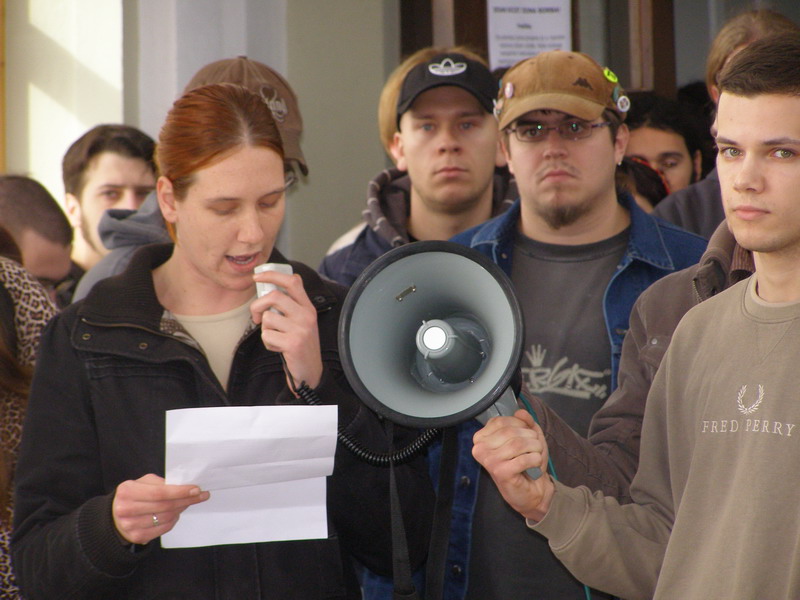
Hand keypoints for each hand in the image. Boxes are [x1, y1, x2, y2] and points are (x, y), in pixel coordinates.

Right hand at [112, 474, 209, 544]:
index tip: (196, 489)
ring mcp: (131, 525)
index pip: (159, 492)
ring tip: (187, 502)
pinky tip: (176, 513)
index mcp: (127, 491)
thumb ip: (160, 483)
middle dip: (186, 500)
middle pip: (165, 506)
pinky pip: (164, 528)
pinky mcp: (138, 536)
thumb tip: (184, 486)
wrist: (115, 516)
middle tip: (200, 495)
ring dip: (181, 509)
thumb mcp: (142, 482)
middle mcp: (126, 509)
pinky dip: (174, 520)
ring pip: (167, 517)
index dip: (180, 492)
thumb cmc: (133, 495)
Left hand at [251, 270, 322, 390]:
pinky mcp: (293, 343)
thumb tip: (268, 286)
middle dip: (257, 305)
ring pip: (268, 318)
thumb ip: (290, 304)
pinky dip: (267, 342)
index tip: (257, 277)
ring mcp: (301, 329)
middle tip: (256, 316)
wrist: (310, 371)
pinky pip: (267, 335)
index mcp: (308, 307)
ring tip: (275, 336)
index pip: (292, 281)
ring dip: (265, 329)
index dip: (272, 275)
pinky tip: (277, 347)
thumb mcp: (301, 321)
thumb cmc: (300, 344)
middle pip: (274, 296)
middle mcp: (307, 315)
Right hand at [472, 409, 553, 521]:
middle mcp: (480, 448)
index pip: (502, 421)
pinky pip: (524, 459)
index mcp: (481, 438)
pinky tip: (533, 466)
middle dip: (530, 437)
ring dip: (535, 448)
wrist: (531, 490)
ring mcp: (489, 461)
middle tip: (535, 447)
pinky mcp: (500, 472)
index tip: (526, 435)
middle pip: (511, 431)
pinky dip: (535, 460)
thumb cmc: (526, 463)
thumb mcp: (528, 437)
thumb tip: (520, 412)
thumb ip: (525, 421)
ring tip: (535, 455)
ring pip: (518, 443)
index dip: (520, 425)